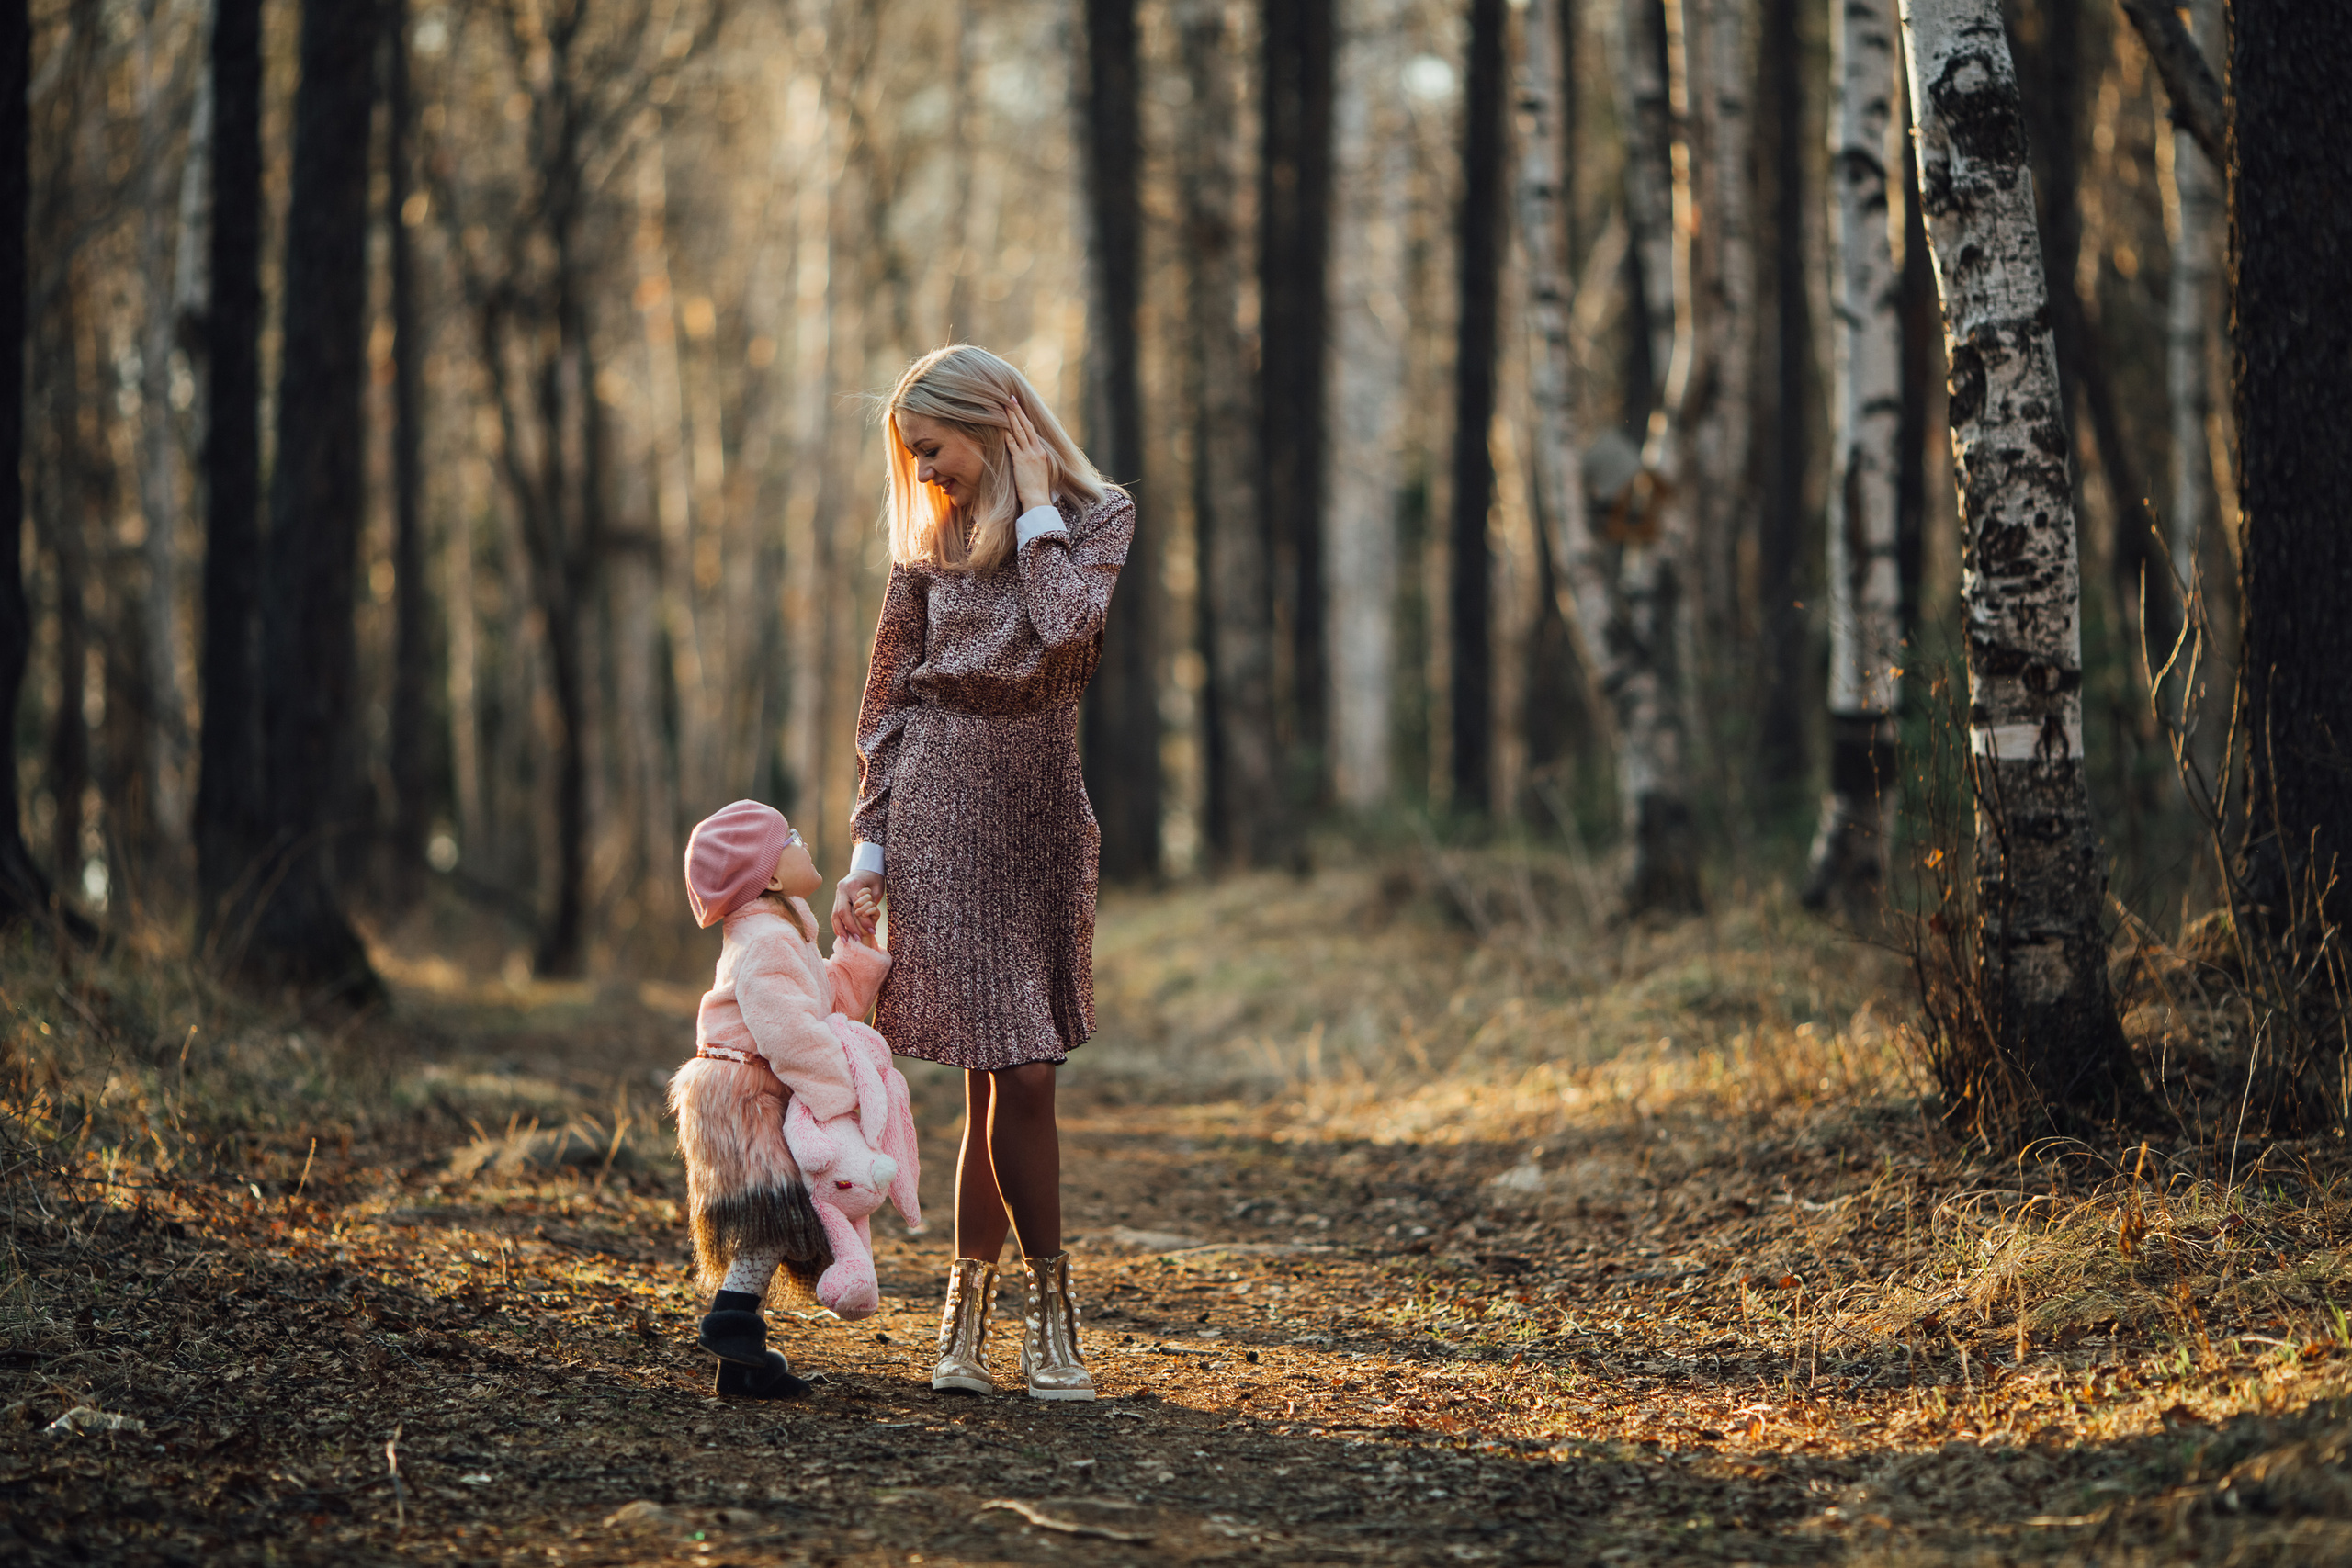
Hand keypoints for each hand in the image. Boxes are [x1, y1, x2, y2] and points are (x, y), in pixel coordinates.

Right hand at [832, 872, 883, 943]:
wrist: (866, 869)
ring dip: (840, 929)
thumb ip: (872, 905)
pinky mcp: (836, 898)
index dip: (864, 921)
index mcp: (853, 885)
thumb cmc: (874, 880)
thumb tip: (869, 925)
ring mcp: (837, 893)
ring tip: (846, 941)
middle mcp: (842, 889)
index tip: (873, 931)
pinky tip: (840, 934)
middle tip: (858, 939)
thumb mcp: (877, 890)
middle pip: (842, 911)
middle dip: (849, 927)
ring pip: (835, 913)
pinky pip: (834, 913)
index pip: (857, 907)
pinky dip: (837, 925)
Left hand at [1003, 399, 1053, 514]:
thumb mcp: (1039, 472)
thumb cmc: (1037, 490)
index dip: (1024, 417)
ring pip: (1019, 432)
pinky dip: (1006, 434)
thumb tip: (1026, 457)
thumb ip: (1033, 462)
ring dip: (1011, 418)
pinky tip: (1000, 426)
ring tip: (1004, 406)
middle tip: (1011, 398)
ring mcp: (1029, 455)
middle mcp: (1036, 451)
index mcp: (1041, 452)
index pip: (1032, 431)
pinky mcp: (1021, 461)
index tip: (1018, 407)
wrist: (1038, 500)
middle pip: (1026, 426)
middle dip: (1018, 411)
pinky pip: (1012, 444)